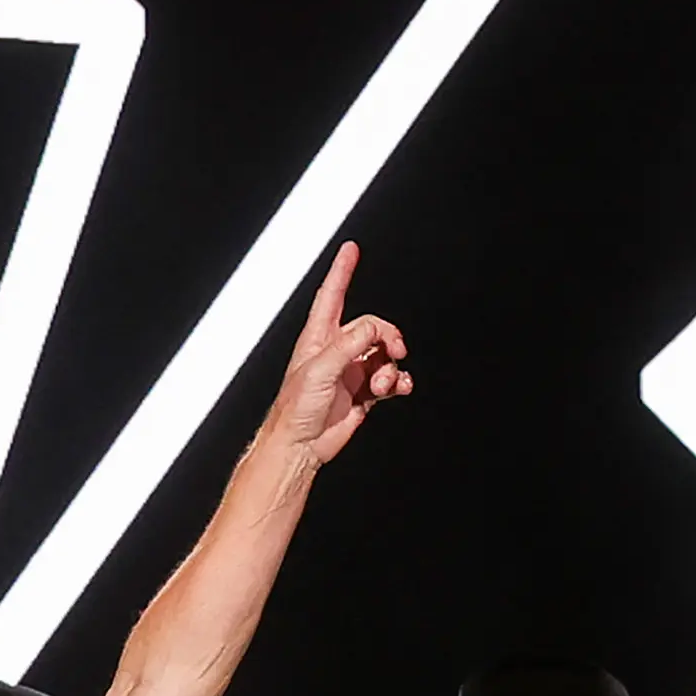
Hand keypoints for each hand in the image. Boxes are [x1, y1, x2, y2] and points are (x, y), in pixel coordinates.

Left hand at [259, 241, 412, 468]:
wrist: (301, 447)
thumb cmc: (296, 409)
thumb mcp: (320, 368)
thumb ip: (350, 344)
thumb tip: (375, 330)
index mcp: (318, 338)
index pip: (331, 294)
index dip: (341, 270)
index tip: (350, 249)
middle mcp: (335, 351)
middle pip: (372, 327)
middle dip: (388, 337)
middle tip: (395, 351)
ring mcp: (351, 372)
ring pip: (384, 355)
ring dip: (392, 366)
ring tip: (386, 383)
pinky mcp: (363, 394)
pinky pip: (390, 379)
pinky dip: (399, 382)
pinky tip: (398, 389)